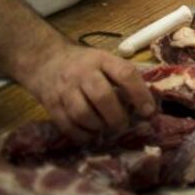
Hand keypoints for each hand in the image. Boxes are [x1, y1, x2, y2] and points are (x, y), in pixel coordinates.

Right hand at [20, 44, 154, 141]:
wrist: (46, 61)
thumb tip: (148, 104)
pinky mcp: (51, 105)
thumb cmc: (85, 64)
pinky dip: (82, 135)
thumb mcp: (105, 61)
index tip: (148, 111)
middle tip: (123, 125)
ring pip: (83, 114)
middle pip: (102, 97)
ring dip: (99, 126)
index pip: (125, 74)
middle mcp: (83, 73)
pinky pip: (67, 125)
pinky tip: (90, 134)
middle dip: (117, 116)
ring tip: (105, 127)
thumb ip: (123, 77)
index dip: (140, 94)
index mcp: (102, 59)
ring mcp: (65, 89)